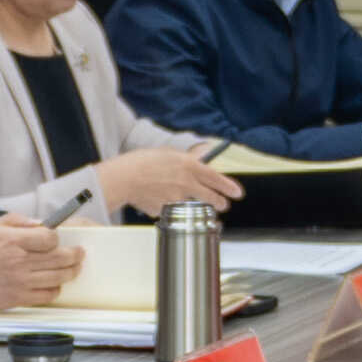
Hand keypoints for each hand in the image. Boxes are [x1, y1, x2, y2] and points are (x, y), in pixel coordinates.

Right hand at [0, 212, 87, 311]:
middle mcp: (21, 261)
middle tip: (79, 253)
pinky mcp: (19, 298)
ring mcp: (22, 281)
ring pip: (59, 277)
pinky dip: (55, 289)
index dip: (58, 238)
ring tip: (74, 268)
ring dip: (71, 272)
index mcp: (14, 241)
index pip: (51, 238)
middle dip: (75, 255)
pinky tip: (55, 284)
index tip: (56, 238)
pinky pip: (47, 295)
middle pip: (61, 258)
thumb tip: (41, 224)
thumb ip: (18, 221)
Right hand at [97, 145, 240, 215]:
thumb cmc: (143, 162)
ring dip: (188, 202)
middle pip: (209, 197)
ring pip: (190, 204)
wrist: (124, 178)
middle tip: (223, 204)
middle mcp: (186, 184)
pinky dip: (166, 206)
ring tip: (180, 197)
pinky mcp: (166, 210)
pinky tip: (156, 197)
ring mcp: (177, 199)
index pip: (215, 178)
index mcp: (189, 166)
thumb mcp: (169, 153)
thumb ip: (189, 155)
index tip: (237, 193)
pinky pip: (170, 210)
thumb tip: (203, 151)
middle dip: (219, 202)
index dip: (229, 187)